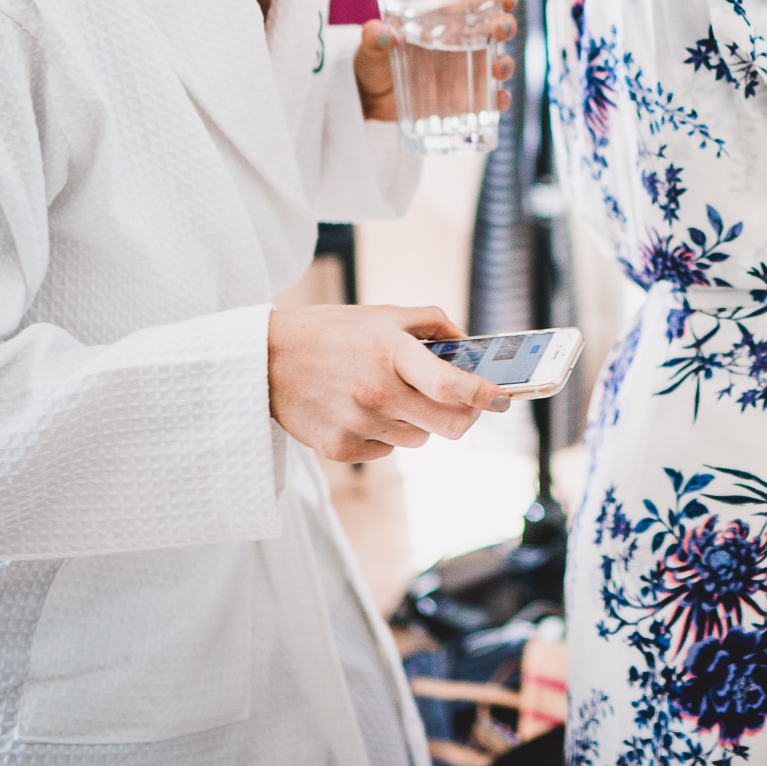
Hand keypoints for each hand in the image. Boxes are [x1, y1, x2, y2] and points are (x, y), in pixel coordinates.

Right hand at [266, 303, 500, 461]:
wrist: (264, 362)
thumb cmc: (330, 333)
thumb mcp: (382, 315)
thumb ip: (432, 323)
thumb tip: (468, 343)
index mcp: (390, 353)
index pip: (450, 386)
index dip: (484, 396)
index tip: (503, 399)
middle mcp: (376, 392)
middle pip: (448, 426)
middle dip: (462, 417)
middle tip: (458, 404)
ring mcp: (357, 424)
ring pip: (419, 440)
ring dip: (417, 423)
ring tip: (388, 396)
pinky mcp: (339, 449)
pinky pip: (386, 450)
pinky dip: (385, 434)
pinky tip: (361, 411)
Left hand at [357, 0, 517, 122]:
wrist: (367, 98)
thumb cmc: (372, 62)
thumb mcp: (369, 46)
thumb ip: (374, 36)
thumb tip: (383, 35)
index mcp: (445, 20)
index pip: (480, 1)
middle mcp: (462, 43)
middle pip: (496, 29)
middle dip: (505, 26)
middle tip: (499, 31)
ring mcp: (465, 72)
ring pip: (499, 62)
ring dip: (505, 64)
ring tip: (497, 69)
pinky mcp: (464, 98)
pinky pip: (489, 98)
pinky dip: (499, 100)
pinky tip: (498, 100)